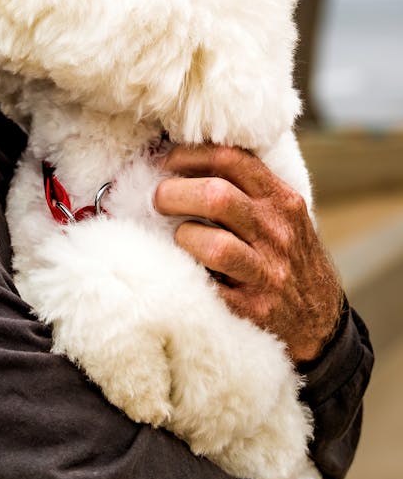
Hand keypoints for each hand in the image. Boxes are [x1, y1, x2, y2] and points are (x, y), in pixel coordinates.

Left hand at [154, 145, 342, 364]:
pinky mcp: (254, 310)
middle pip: (217, 196)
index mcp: (282, 201)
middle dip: (175, 193)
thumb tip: (184, 160)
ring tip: (178, 239)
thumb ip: (247, 189)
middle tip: (158, 200)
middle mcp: (277, 233)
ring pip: (213, 245)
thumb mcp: (283, 216)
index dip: (189, 156)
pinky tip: (182, 270)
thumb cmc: (288, 259)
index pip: (231, 160)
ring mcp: (267, 274)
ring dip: (183, 237)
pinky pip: (208, 288)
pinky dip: (187, 276)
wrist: (321, 322)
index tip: (164, 162)